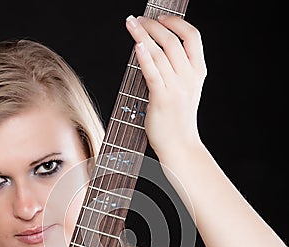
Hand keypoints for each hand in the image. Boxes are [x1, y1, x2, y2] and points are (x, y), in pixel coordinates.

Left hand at [125, 15, 206, 165]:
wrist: (180, 146)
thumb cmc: (178, 120)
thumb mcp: (186, 90)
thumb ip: (177, 70)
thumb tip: (155, 48)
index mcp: (198, 73)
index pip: (192, 36)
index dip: (176, 22)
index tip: (160, 17)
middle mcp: (189, 78)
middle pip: (172, 40)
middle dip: (153, 24)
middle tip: (138, 19)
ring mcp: (176, 88)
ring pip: (160, 52)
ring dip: (143, 34)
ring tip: (131, 24)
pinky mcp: (162, 99)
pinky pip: (152, 72)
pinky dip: (144, 55)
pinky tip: (136, 44)